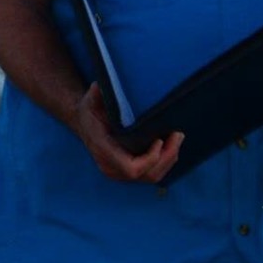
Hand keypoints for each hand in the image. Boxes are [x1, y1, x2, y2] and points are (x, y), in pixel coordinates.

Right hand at [69, 83, 184, 183]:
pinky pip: (150, 173)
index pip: (131, 168)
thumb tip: (100, 86)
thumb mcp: (90, 100)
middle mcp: (111, 166)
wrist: (84, 123)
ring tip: (177, 138)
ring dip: (169, 159)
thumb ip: (96, 94)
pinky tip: (170, 145)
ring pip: (152, 176)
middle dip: (167, 157)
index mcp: (103, 150)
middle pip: (147, 174)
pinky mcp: (127, 172)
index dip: (150, 159)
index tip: (160, 140)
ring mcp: (119, 172)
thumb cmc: (90, 110)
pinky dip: (164, 161)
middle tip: (177, 135)